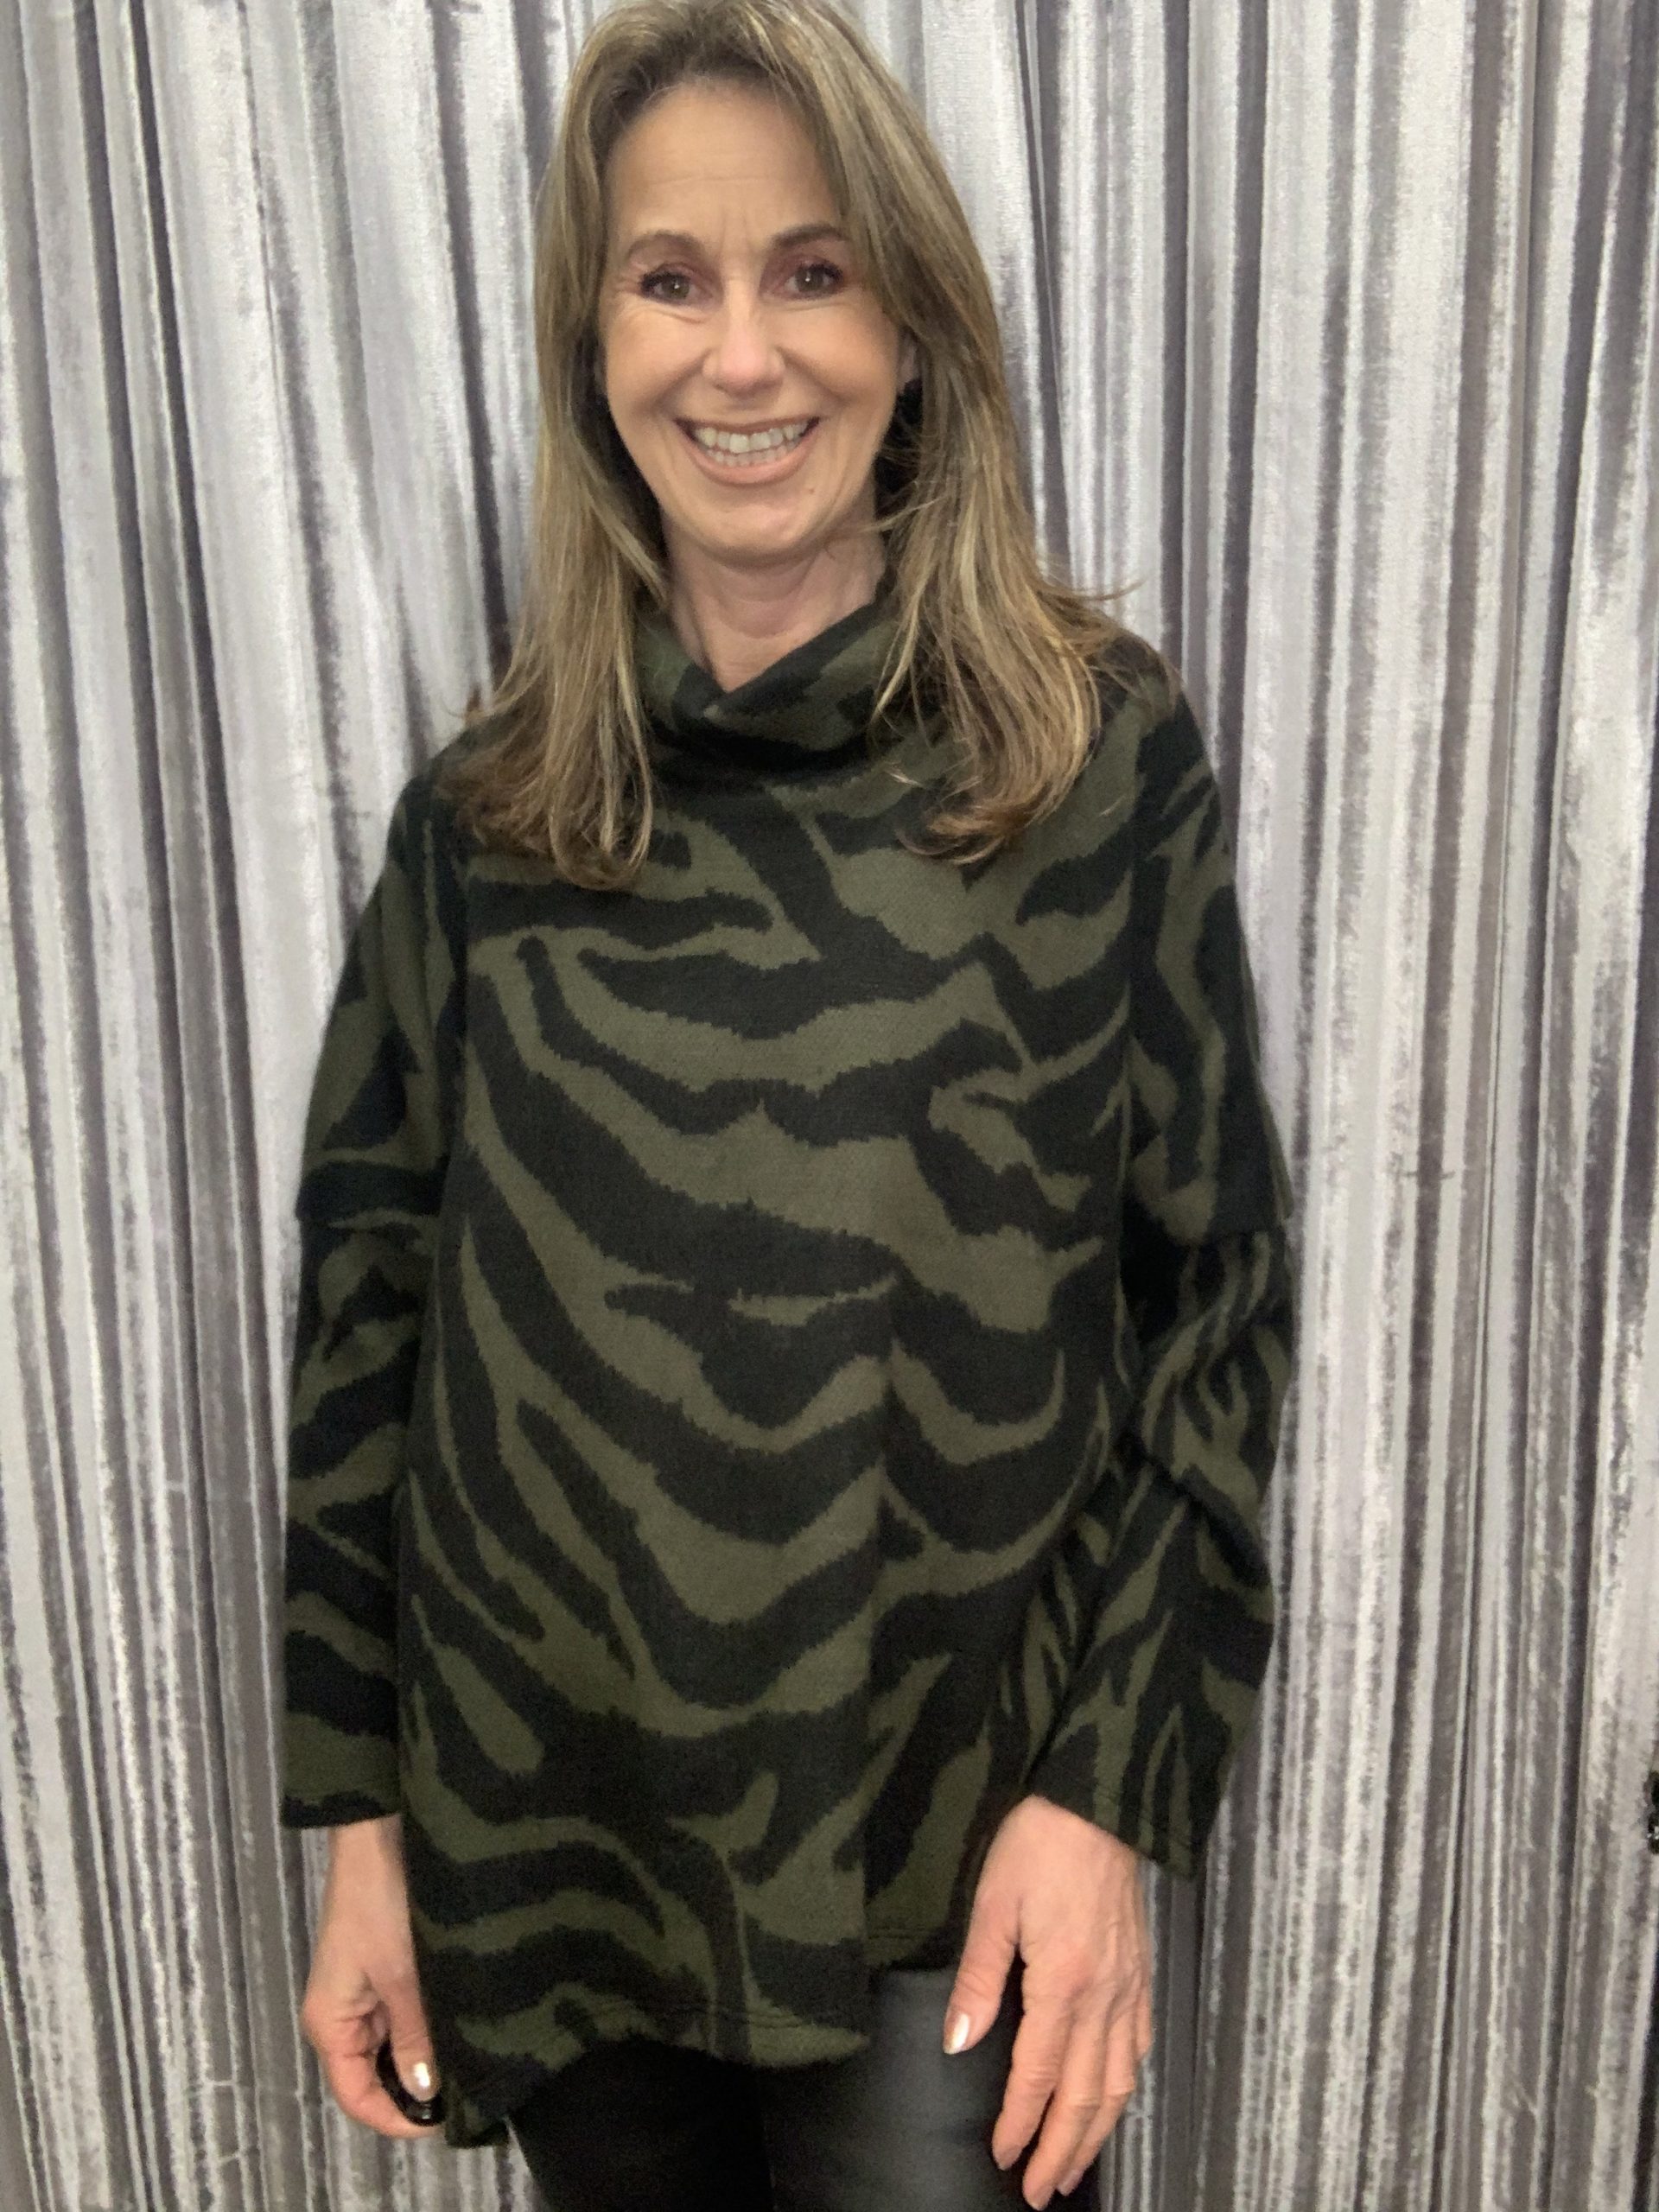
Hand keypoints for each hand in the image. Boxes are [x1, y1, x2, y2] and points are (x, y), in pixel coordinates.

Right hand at [299, 1813, 443, 2139]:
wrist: (380, 1831)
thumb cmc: (380, 1899)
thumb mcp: (404, 1974)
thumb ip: (416, 2035)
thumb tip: (426, 2089)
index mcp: (331, 2024)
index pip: (357, 2097)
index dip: (399, 2118)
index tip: (447, 2119)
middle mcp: (343, 2015)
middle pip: (375, 2076)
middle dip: (417, 2087)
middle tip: (469, 2088)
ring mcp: (364, 1992)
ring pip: (395, 2046)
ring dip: (427, 2053)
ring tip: (471, 2056)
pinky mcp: (384, 1970)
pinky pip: (404, 2015)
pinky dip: (429, 2024)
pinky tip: (461, 2022)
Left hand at [942, 1794, 1152, 2206]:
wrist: (1097, 1802)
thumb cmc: (1038, 1845)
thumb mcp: (993, 1904)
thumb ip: (978, 1979)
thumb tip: (959, 2042)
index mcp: (1063, 1982)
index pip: (1038, 2074)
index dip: (1019, 2124)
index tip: (1002, 2157)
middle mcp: (1104, 1995)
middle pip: (1085, 2095)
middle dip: (1062, 2151)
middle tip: (1040, 2192)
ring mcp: (1129, 1986)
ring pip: (1119, 2081)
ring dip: (1096, 2131)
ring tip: (1074, 2166)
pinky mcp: (1140, 1972)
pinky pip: (1139, 2046)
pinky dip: (1124, 2086)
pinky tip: (1111, 2098)